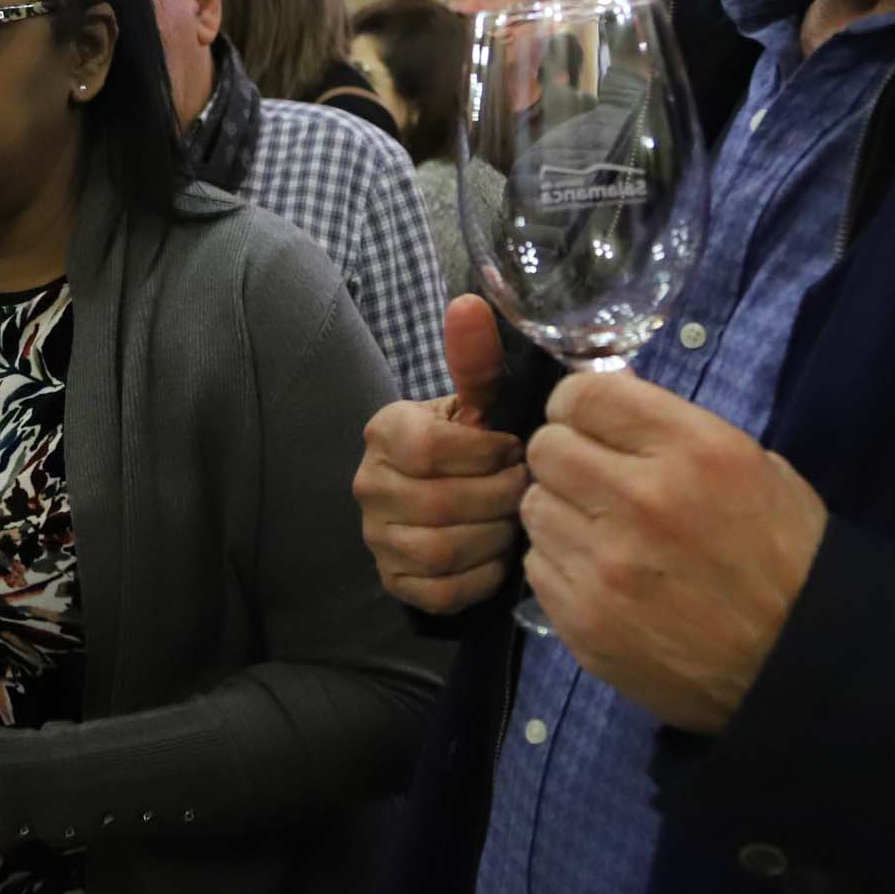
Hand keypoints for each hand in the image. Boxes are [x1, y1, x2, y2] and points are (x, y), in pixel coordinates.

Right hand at [354, 296, 531, 613]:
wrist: (452, 494)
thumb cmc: (471, 443)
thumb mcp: (476, 401)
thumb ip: (476, 359)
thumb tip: (470, 303)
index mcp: (385, 432)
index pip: (430, 449)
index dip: (485, 455)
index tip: (514, 450)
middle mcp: (369, 484)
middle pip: (441, 504)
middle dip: (498, 499)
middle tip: (525, 491)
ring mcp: (377, 537)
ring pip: (441, 550)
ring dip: (493, 538)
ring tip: (513, 521)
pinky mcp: (394, 581)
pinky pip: (441, 591)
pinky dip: (480, 577)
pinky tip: (496, 557)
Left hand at [520, 370, 828, 732]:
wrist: (798, 662)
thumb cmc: (785, 556)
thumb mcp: (752, 466)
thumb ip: (672, 433)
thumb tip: (604, 412)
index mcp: (692, 451)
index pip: (584, 395)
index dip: (580, 406)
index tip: (589, 424)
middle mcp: (641, 499)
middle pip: (546, 449)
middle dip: (565, 458)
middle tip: (593, 480)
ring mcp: (605, 565)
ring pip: (534, 507)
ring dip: (561, 512)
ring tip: (601, 532)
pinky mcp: (582, 620)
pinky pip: (537, 565)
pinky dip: (561, 564)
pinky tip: (602, 577)